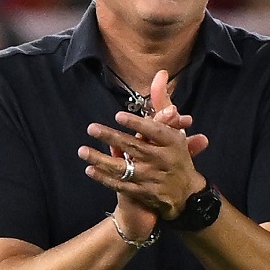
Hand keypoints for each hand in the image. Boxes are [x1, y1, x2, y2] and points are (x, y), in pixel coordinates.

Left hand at [79, 70, 209, 223]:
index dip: (137, 124)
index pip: (155, 131)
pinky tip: (90, 169)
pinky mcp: (143, 193)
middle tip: (91, 128)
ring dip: (101, 159)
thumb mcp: (174, 129)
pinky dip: (104, 178)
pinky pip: (120, 185)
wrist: (186, 195)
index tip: (118, 116)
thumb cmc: (176, 155)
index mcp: (173, 142)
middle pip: (135, 147)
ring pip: (123, 168)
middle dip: (111, 137)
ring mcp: (152, 178)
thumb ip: (162, 103)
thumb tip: (159, 74)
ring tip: (83, 151)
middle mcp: (163, 160)